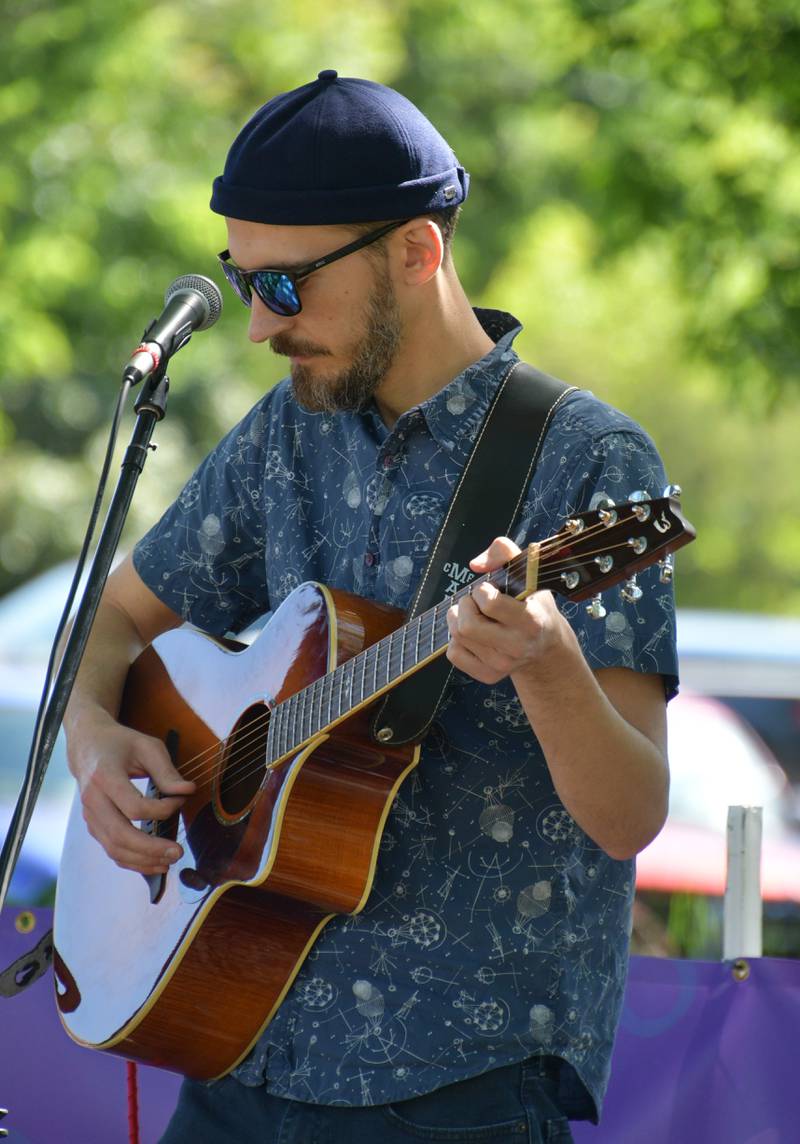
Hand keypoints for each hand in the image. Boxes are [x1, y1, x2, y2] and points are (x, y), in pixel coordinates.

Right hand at [67, 710, 195, 875]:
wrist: (88, 745)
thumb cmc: (120, 744)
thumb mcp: (147, 747)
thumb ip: (167, 771)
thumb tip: (188, 791)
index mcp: (105, 776)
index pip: (134, 806)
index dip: (161, 810)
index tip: (180, 801)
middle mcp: (93, 799)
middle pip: (120, 835)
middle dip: (152, 849)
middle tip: (178, 851)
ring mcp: (90, 816)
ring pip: (114, 849)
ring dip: (143, 860)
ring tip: (170, 861)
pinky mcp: (94, 825)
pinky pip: (111, 850)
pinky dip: (133, 861)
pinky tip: (154, 862)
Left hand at [445, 537, 570, 685]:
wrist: (544, 647)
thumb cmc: (533, 605)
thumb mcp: (528, 573)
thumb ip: (504, 552)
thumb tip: (475, 564)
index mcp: (531, 621)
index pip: (489, 603)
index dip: (482, 590)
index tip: (490, 590)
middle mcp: (517, 647)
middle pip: (467, 626)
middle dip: (466, 606)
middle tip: (477, 602)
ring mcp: (502, 665)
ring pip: (458, 637)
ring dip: (459, 619)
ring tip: (476, 615)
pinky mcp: (488, 676)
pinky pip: (454, 654)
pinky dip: (457, 640)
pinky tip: (474, 634)